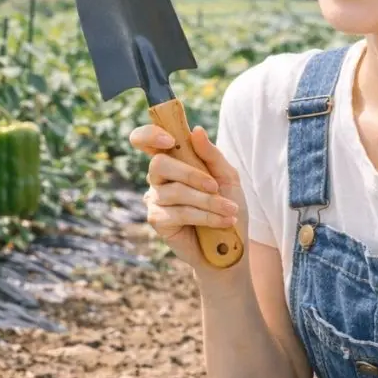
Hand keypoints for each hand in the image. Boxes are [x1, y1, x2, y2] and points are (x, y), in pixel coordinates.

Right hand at [129, 124, 247, 275]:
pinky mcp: (157, 220)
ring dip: (207, 201)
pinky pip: (178, 213)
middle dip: (190, 174)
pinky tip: (222, 222)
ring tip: (229, 210)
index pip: (146, 140)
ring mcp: (155, 199)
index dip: (150, 134)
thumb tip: (196, 131)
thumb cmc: (228, 206)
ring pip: (175, 191)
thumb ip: (211, 155)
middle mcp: (159, 178)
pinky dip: (205, 216)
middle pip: (159, 164)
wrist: (231, 245)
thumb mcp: (227, 177)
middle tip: (214, 186)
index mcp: (173, 160)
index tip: (170, 139)